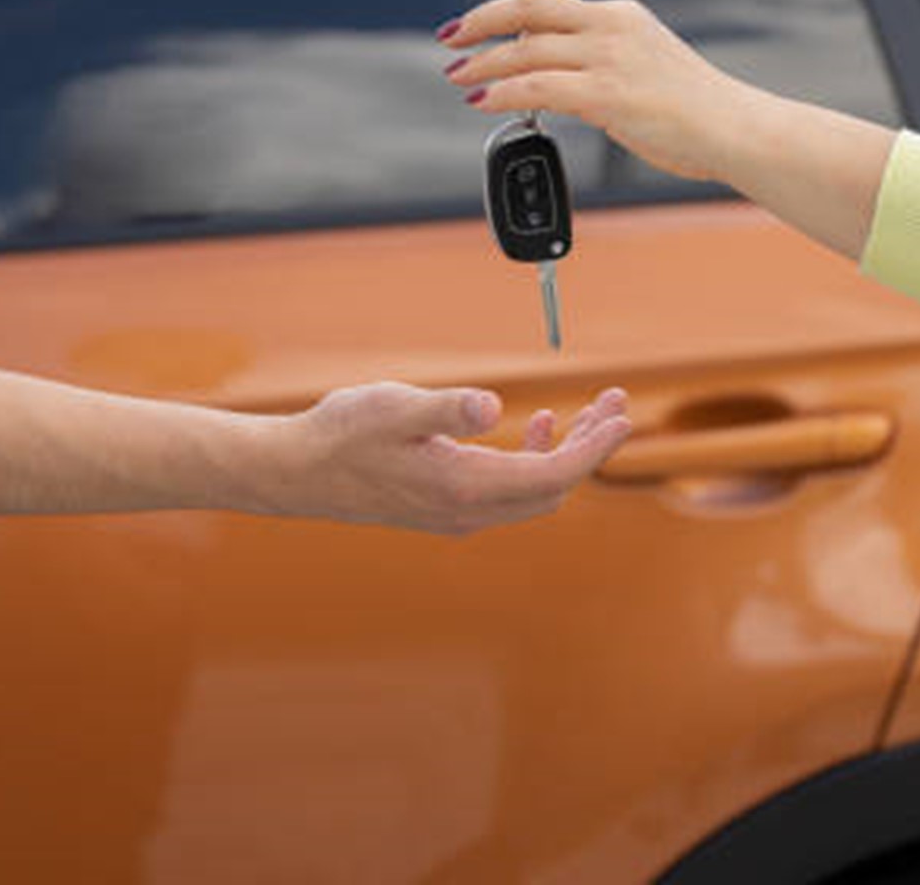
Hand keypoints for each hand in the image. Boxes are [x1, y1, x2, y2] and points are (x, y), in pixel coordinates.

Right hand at [273, 383, 630, 534]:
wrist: (296, 473)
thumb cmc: (341, 435)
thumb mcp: (394, 408)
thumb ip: (446, 408)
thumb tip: (491, 407)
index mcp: (464, 488)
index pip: (553, 476)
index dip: (594, 447)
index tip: (623, 416)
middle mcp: (468, 511)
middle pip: (553, 488)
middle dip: (590, 447)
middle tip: (615, 404)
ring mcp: (457, 514)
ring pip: (533, 491)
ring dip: (564, 453)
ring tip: (585, 411)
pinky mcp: (445, 508)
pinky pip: (510, 491)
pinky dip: (533, 460)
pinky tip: (532, 426)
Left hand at [441, 0, 754, 182]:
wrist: (735, 129)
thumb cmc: (696, 113)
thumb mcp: (645, 71)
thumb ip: (600, 69)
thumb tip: (554, 88)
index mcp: (621, 16)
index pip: (547, 4)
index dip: (503, 13)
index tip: (475, 26)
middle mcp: (612, 27)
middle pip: (528, 11)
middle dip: (481, 23)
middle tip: (450, 40)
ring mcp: (609, 58)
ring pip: (525, 50)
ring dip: (483, 64)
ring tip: (458, 78)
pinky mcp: (607, 94)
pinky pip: (535, 87)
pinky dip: (500, 92)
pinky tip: (481, 101)